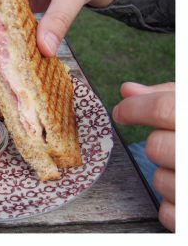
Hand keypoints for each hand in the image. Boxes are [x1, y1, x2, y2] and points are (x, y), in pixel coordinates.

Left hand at [112, 82, 174, 231]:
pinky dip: (171, 204)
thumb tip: (128, 90)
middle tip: (177, 143)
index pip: (165, 109)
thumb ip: (167, 97)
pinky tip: (186, 192)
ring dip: (166, 174)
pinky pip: (169, 212)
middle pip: (156, 146)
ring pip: (159, 180)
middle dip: (157, 143)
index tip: (122, 112)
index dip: (136, 108)